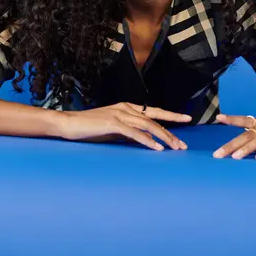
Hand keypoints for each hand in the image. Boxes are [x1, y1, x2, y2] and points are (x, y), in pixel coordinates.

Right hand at [57, 102, 191, 150]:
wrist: (69, 124)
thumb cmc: (90, 128)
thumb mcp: (114, 129)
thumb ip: (129, 132)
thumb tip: (146, 139)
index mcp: (127, 107)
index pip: (154, 111)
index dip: (171, 115)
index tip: (186, 119)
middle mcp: (126, 108)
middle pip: (154, 118)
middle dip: (171, 130)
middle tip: (184, 144)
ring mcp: (120, 114)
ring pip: (148, 125)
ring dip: (163, 137)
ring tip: (175, 148)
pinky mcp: (113, 123)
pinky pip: (134, 133)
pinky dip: (147, 140)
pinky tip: (157, 148)